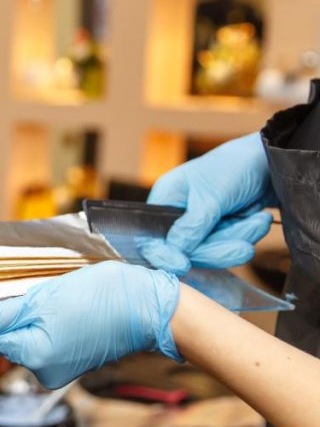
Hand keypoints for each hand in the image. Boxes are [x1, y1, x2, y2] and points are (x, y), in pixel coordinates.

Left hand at [0, 261, 180, 387]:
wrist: (149, 306)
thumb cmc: (104, 296)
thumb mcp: (43, 297)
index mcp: (35, 355)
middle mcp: (44, 371)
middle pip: (3, 339)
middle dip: (2, 316)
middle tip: (18, 293)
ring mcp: (57, 371)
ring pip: (21, 340)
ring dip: (23, 319)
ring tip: (48, 299)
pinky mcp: (68, 365)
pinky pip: (40, 343)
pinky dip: (40, 326)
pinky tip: (57, 311)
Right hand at [144, 133, 274, 274]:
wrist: (273, 162)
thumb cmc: (235, 166)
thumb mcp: (211, 196)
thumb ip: (192, 226)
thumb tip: (174, 253)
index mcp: (165, 201)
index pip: (153, 238)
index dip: (164, 254)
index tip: (182, 265)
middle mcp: (179, 215)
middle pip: (186, 251)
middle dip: (218, 247)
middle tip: (243, 247)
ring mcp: (201, 225)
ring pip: (211, 251)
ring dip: (239, 237)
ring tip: (258, 220)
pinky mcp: (221, 231)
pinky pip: (228, 247)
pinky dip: (247, 235)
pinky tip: (257, 218)